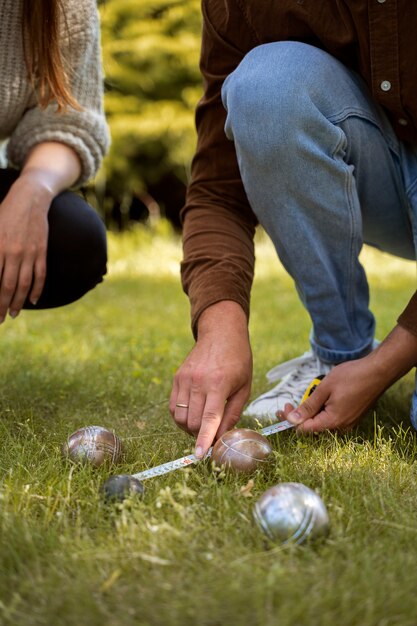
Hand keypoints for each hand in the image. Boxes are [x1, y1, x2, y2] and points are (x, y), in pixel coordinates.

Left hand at [0, 141, 80, 321]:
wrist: (30, 198)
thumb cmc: (5, 213)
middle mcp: (13, 252)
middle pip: (7, 286)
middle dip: (2, 305)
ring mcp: (30, 253)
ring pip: (24, 284)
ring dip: (18, 302)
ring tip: (13, 314)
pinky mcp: (42, 252)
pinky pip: (40, 275)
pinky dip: (37, 289)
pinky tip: (33, 300)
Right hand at [169, 301, 251, 457]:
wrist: (221, 332)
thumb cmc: (238, 360)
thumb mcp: (244, 387)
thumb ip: (233, 413)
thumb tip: (222, 437)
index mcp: (219, 384)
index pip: (210, 418)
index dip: (204, 439)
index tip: (200, 455)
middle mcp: (199, 381)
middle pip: (193, 421)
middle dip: (201, 435)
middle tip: (212, 436)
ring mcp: (185, 379)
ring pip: (180, 417)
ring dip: (190, 428)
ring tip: (203, 424)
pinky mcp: (177, 378)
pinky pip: (172, 407)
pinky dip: (181, 417)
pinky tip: (193, 414)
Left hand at [282, 325, 416, 432]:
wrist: (378, 371)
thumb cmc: (352, 376)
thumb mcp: (325, 388)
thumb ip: (308, 406)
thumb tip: (292, 420)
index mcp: (333, 421)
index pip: (304, 429)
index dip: (291, 420)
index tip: (285, 406)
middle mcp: (341, 427)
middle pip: (313, 428)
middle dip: (299, 416)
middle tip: (290, 403)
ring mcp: (348, 423)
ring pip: (322, 422)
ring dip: (311, 412)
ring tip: (309, 396)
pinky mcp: (352, 417)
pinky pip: (332, 418)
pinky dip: (322, 410)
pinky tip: (321, 398)